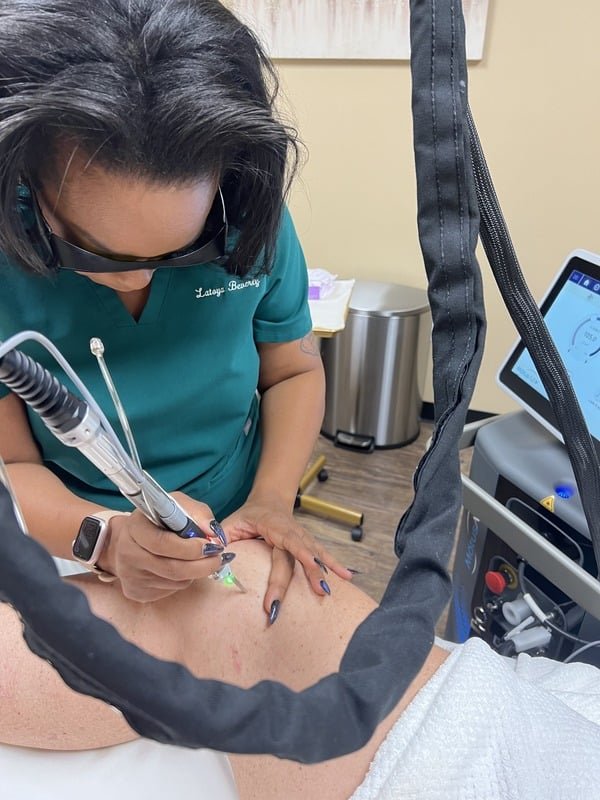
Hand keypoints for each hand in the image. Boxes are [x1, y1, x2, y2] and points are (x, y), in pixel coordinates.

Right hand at [98, 493, 224, 601]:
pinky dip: (184, 580)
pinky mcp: (136, 592)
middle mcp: (128, 553)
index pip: (163, 543)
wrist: (129, 540)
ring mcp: (131, 576)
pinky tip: (182, 567)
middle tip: (218, 558)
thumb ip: (198, 513)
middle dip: (202, 565)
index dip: (190, 548)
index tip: (211, 545)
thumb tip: (214, 533)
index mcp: (135, 527)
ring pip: (175, 581)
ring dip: (195, 572)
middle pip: (172, 568)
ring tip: (201, 559)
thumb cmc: (158, 520)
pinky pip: (170, 590)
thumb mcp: (177, 505)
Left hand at [221, 494, 353, 621]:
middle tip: (319, 594)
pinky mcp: (307, 544)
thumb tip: (212, 553)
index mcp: (273, 526)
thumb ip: (220, 537)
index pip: (286, 544)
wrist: (269, 500)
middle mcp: (292, 531)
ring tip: (332, 588)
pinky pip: (321, 555)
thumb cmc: (248, 515)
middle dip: (311, 574)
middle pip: (302, 555)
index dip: (292, 563)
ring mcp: (301, 537)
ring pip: (315, 554)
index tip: (289, 586)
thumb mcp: (230, 522)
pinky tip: (347, 577)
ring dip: (325, 570)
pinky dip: (333, 565)